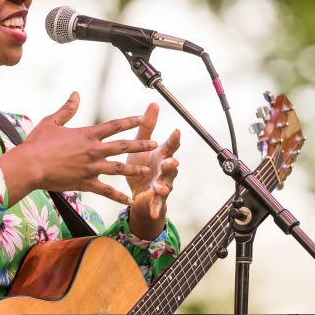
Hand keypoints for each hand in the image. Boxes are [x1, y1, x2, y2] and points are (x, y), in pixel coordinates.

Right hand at [0, 92, 159, 206]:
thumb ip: (67, 109)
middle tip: (154, 144)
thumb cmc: (37, 144)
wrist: (30, 166)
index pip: (114, 126)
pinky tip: (128, 200)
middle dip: (140, 144)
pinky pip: (106, 191)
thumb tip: (76, 94)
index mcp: (87, 134)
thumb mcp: (52, 122)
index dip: (130, 121)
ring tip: (146, 170)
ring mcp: (91, 168)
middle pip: (122, 146)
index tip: (142, 118)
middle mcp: (93, 150)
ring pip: (119, 168)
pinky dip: (118, 196)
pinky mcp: (85, 183)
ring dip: (134, 169)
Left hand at [125, 103, 179, 239]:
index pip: (170, 146)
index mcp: (161, 155)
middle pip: (171, 167)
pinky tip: (153, 211)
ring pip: (166, 185)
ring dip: (164, 186)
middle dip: (172, 164)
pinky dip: (155, 208)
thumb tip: (153, 104)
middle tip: (172, 161)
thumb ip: (147, 126)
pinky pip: (157, 204)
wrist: (139, 192)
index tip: (176, 131)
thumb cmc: (141, 165)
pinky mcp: (155, 200)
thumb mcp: (141, 145)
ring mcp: (162, 185)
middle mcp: (164, 170)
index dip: (174, 140)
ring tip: (162, 188)